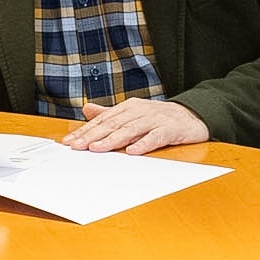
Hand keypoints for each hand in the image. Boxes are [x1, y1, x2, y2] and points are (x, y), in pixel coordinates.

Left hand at [62, 98, 208, 154]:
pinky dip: (144, 144)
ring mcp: (154, 120)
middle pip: (112, 125)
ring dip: (112, 140)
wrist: (191, 116)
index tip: (69, 142)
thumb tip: (86, 110)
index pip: (102, 120)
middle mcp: (139, 111)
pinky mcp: (169, 130)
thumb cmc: (158, 117)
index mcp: (128, 107)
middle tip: (76, 146)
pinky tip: (133, 152)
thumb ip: (109, 113)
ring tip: (96, 148)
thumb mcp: (132, 113)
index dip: (85, 130)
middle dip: (92, 136)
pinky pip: (155, 137)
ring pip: (130, 130)